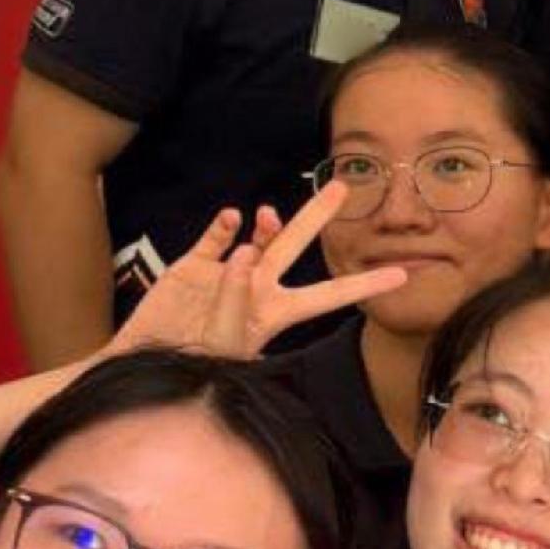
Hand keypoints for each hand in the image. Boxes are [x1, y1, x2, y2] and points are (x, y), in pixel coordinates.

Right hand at [114, 193, 406, 359]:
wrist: (146, 363)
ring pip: (257, 237)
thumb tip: (243, 252)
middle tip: (342, 185)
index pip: (329, 295)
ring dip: (266, 223)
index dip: (364, 285)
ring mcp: (225, 274)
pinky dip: (223, 226)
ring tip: (266, 214)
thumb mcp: (223, 337)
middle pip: (294, 246)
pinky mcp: (192, 266)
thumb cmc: (193, 362)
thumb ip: (235, 297)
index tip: (403, 274)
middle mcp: (257, 288)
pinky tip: (231, 218)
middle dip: (317, 216)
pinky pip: (214, 238)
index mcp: (276, 312)